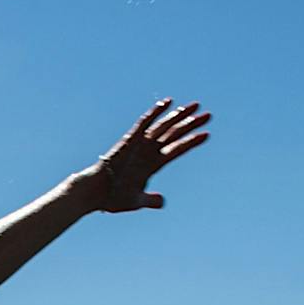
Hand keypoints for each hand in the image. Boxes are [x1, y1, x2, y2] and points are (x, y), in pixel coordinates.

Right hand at [94, 99, 211, 210]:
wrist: (94, 193)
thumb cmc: (112, 198)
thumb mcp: (135, 201)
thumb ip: (149, 200)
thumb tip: (162, 202)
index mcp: (152, 165)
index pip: (176, 149)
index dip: (191, 141)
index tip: (206, 134)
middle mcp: (149, 151)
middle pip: (174, 134)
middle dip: (191, 124)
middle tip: (208, 115)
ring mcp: (140, 144)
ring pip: (164, 126)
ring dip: (179, 116)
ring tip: (195, 106)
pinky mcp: (129, 140)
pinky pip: (144, 123)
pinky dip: (155, 112)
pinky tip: (167, 102)